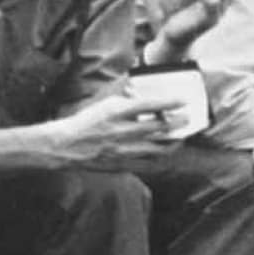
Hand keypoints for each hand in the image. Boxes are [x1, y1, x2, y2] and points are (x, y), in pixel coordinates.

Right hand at [53, 94, 187, 170]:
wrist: (65, 146)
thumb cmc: (87, 121)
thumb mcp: (106, 103)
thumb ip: (128, 97)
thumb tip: (146, 90)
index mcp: (117, 112)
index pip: (150, 105)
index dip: (171, 102)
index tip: (184, 100)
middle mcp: (122, 131)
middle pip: (160, 128)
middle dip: (179, 123)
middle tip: (188, 118)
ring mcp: (122, 150)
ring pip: (158, 148)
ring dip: (174, 142)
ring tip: (181, 136)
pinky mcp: (122, 164)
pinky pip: (149, 163)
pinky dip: (160, 156)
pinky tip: (165, 151)